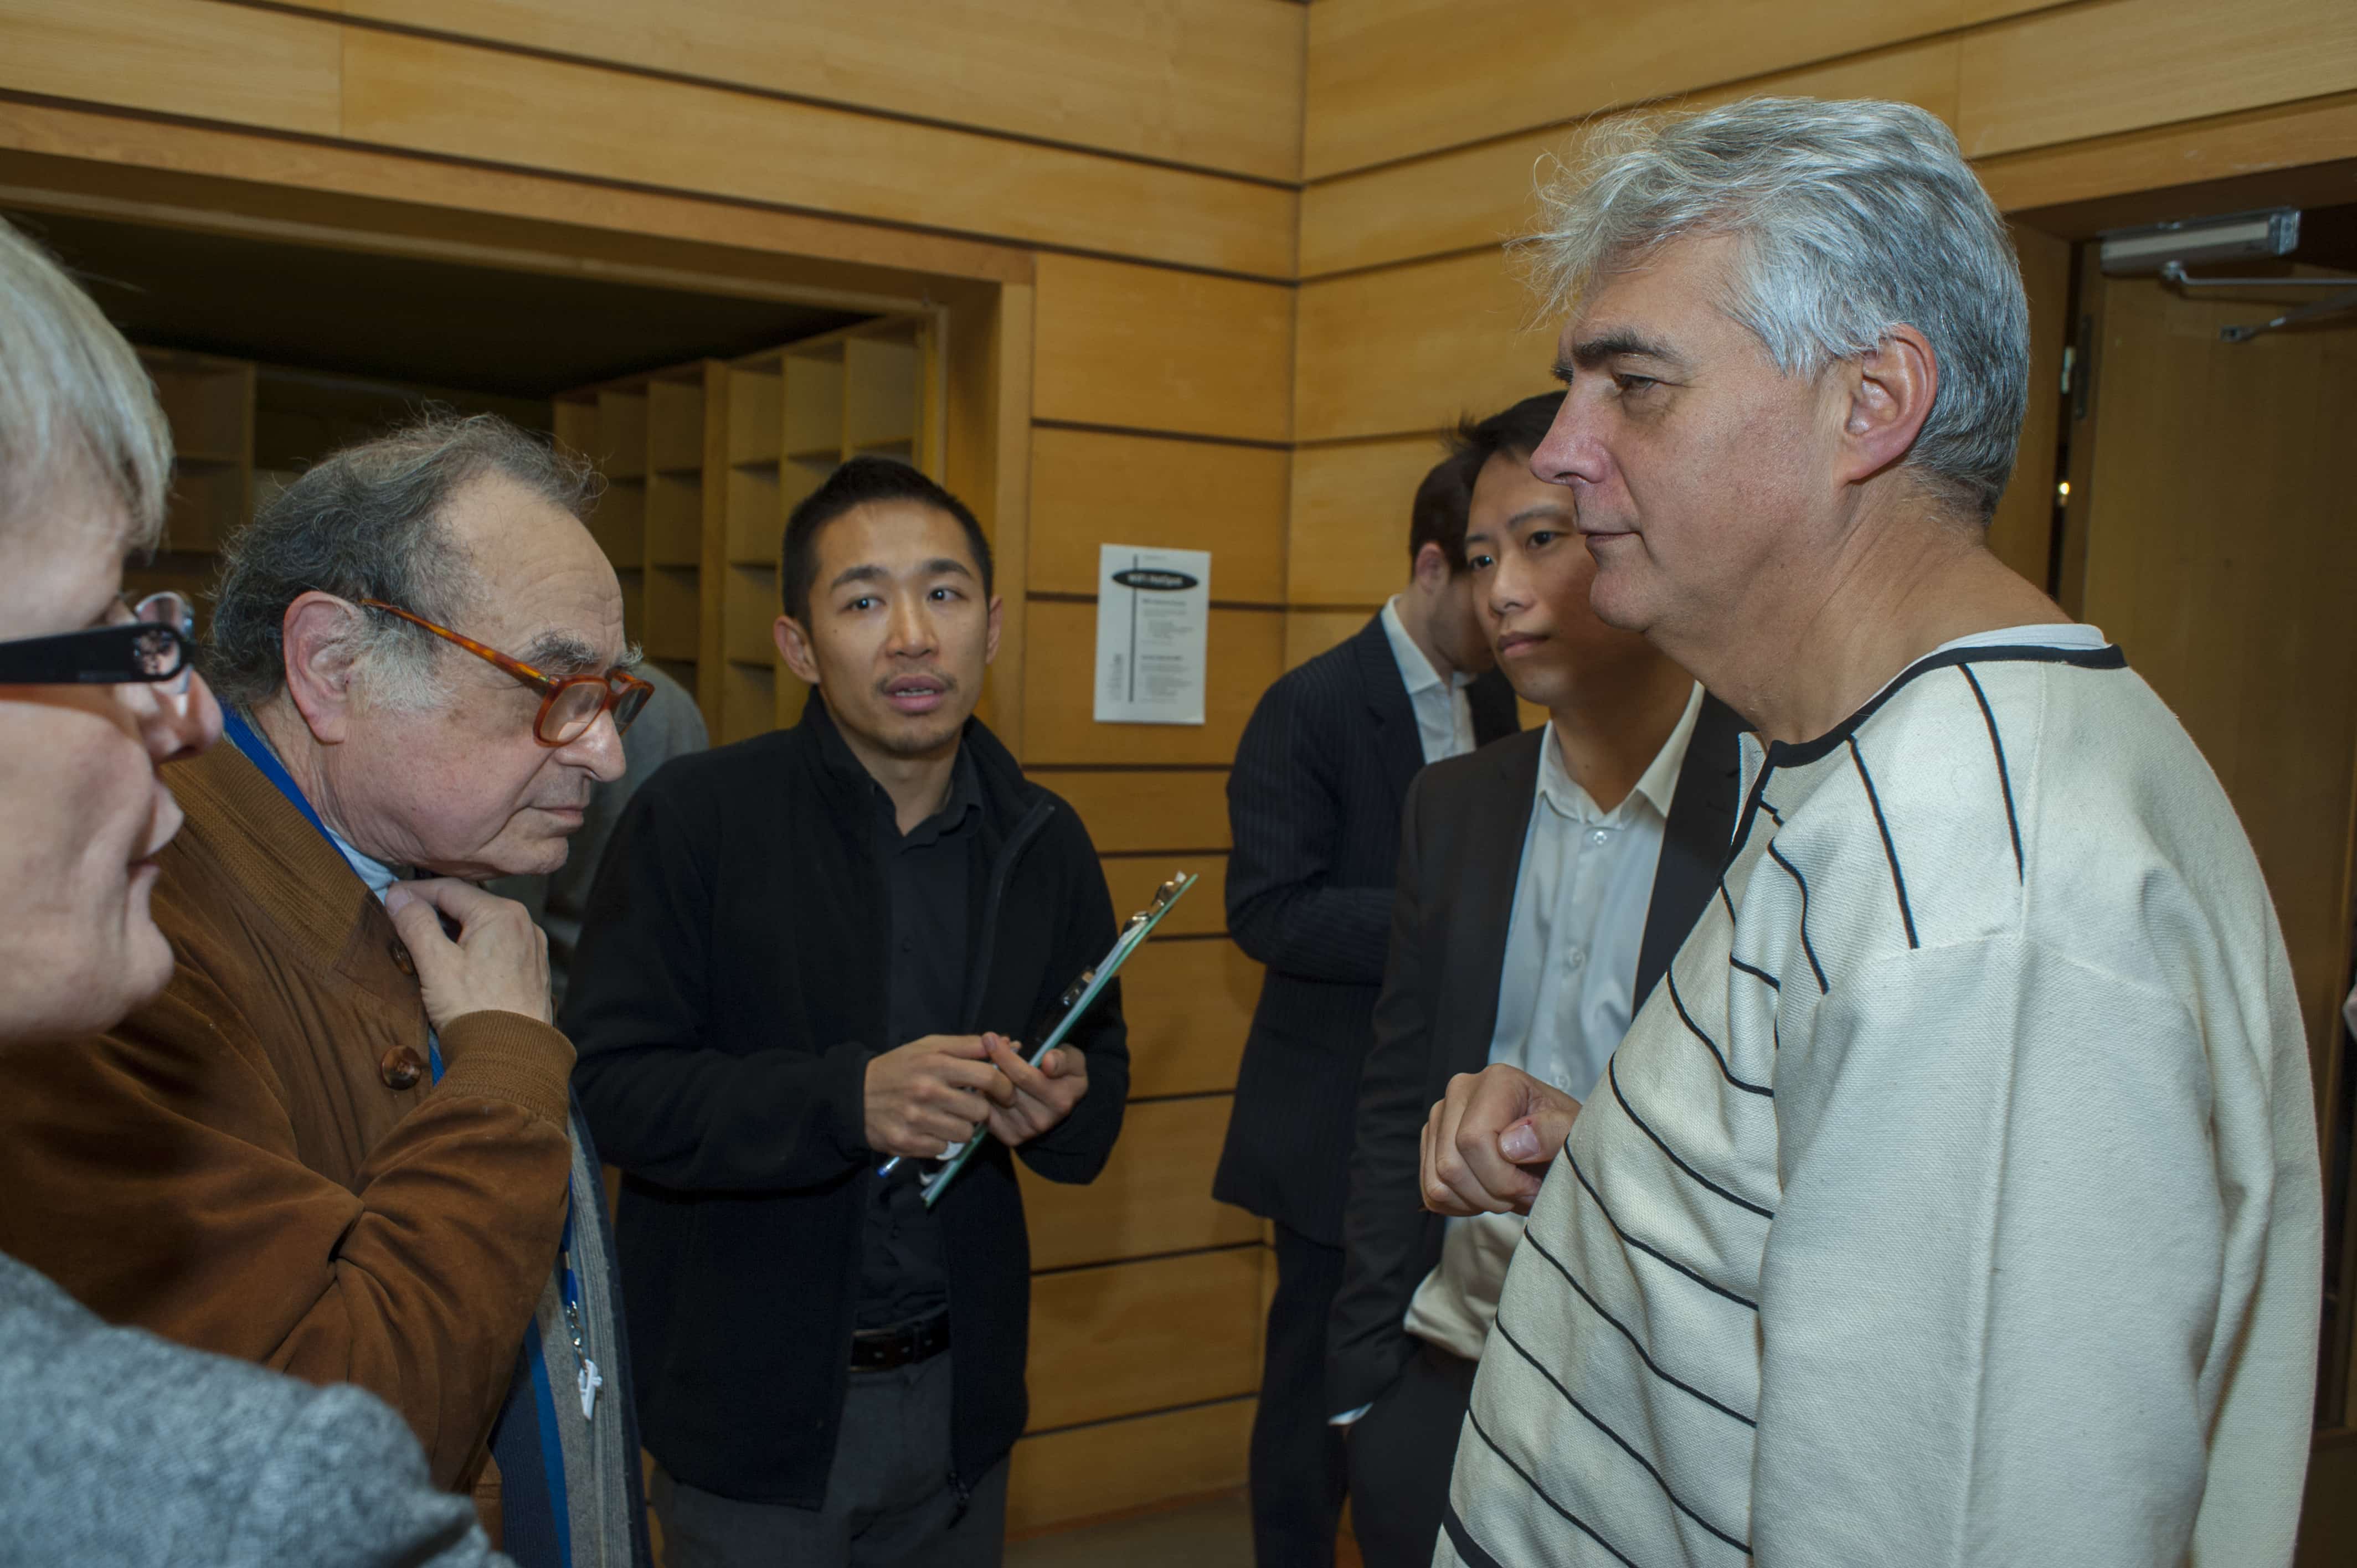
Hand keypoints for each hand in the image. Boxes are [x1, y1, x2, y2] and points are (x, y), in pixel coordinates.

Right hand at [383, 879, 551, 1028]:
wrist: (512, 1058)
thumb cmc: (476, 1012)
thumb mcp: (436, 964)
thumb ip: (416, 925)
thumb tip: (398, 896)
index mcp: (502, 914)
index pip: (449, 889)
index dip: (414, 892)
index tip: (389, 897)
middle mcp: (524, 924)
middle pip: (468, 905)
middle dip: (434, 910)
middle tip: (401, 919)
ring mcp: (531, 948)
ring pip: (483, 926)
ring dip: (453, 930)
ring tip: (422, 941)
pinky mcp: (532, 970)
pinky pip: (497, 946)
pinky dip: (473, 947)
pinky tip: (454, 963)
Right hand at [864, 1035, 1017, 1158]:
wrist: (854, 1094)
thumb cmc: (899, 1067)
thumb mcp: (929, 1047)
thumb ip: (969, 1045)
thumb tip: (1010, 1043)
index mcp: (936, 1064)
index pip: (988, 1077)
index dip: (1004, 1086)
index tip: (1004, 1092)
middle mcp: (927, 1091)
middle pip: (980, 1110)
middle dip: (980, 1109)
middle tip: (968, 1105)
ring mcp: (916, 1119)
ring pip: (965, 1133)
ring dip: (961, 1127)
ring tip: (947, 1117)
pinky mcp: (906, 1142)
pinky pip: (943, 1148)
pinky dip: (940, 1141)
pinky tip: (928, 1129)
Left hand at [980, 1034, 1088, 1147]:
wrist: (1060, 1105)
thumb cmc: (1064, 1075)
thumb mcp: (1073, 1060)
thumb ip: (1063, 1058)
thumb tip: (1048, 1062)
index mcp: (1059, 1100)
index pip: (1025, 1076)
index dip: (1005, 1056)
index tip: (991, 1038)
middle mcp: (1042, 1120)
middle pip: (1006, 1088)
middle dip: (992, 1062)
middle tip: (984, 1043)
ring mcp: (1025, 1131)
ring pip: (994, 1100)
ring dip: (986, 1079)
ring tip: (989, 1062)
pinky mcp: (1010, 1137)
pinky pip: (988, 1112)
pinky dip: (984, 1095)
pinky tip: (989, 1083)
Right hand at [1419, 1064, 1580, 1216]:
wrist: (1554, 1142)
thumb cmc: (1563, 1136)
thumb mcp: (1574, 1133)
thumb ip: (1552, 1133)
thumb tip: (1509, 1144)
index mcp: (1496, 1081)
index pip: (1474, 1140)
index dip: (1504, 1178)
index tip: (1533, 1186)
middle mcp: (1460, 1092)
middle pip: (1451, 1165)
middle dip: (1492, 1195)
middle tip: (1523, 1193)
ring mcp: (1440, 1118)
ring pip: (1438, 1183)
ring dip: (1478, 1202)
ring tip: (1509, 1193)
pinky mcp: (1431, 1143)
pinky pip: (1431, 1192)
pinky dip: (1461, 1205)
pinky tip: (1488, 1194)